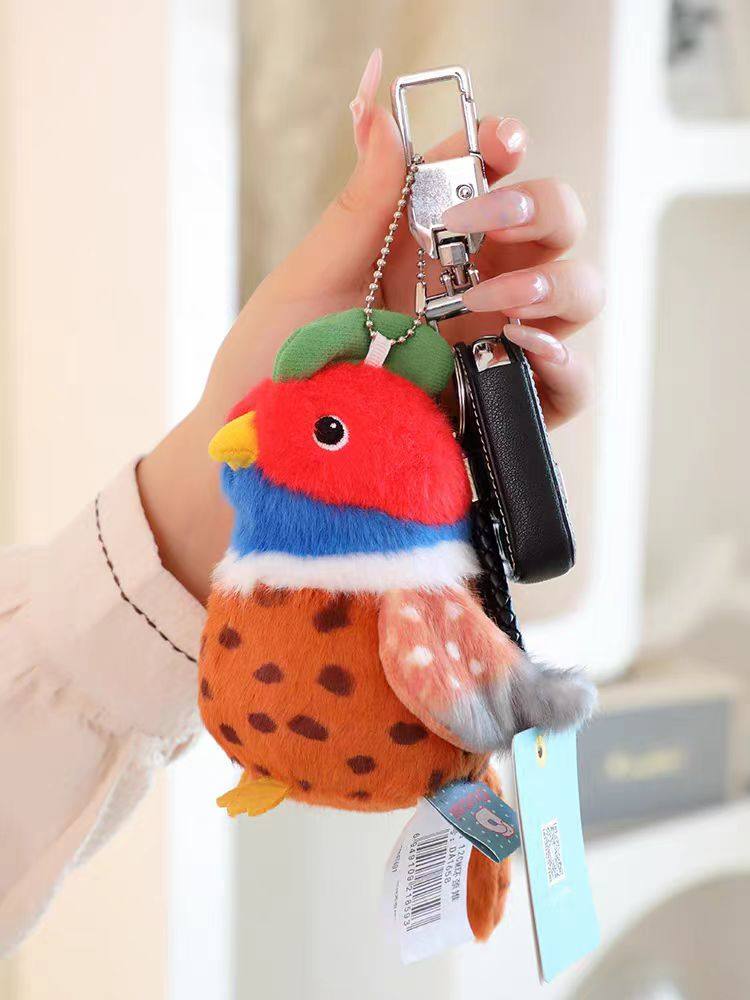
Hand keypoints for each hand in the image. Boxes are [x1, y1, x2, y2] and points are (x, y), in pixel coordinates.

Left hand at [139, 49, 602, 601]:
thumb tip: (380, 115)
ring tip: (493, 302)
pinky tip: (526, 349)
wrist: (265, 463)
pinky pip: (568, 384)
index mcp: (423, 249)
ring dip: (553, 282)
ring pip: (575, 295)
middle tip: (485, 220)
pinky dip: (564, 363)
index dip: (503, 149)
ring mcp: (491, 352)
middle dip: (540, 207)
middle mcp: (469, 291)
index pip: (486, 181)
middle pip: (551, 228)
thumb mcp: (307, 285)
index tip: (497, 140)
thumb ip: (357, 209)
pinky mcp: (501, 413)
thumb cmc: (270, 370)